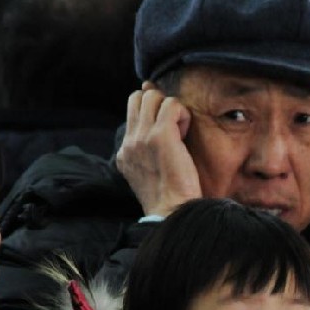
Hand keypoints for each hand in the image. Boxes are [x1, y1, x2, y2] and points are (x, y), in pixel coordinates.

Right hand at [116, 82, 201, 216]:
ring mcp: (141, 137)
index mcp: (124, 152)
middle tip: (172, 129)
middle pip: (137, 98)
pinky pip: (171, 104)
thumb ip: (146, 148)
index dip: (151, 115)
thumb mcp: (150, 172)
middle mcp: (128, 142)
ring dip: (171, 109)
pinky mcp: (160, 135)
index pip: (131, 112)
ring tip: (179, 132)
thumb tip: (155, 126)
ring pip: (152, 96)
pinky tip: (185, 135)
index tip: (167, 135)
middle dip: (157, 105)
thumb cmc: (169, 197)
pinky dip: (182, 114)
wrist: (172, 212)